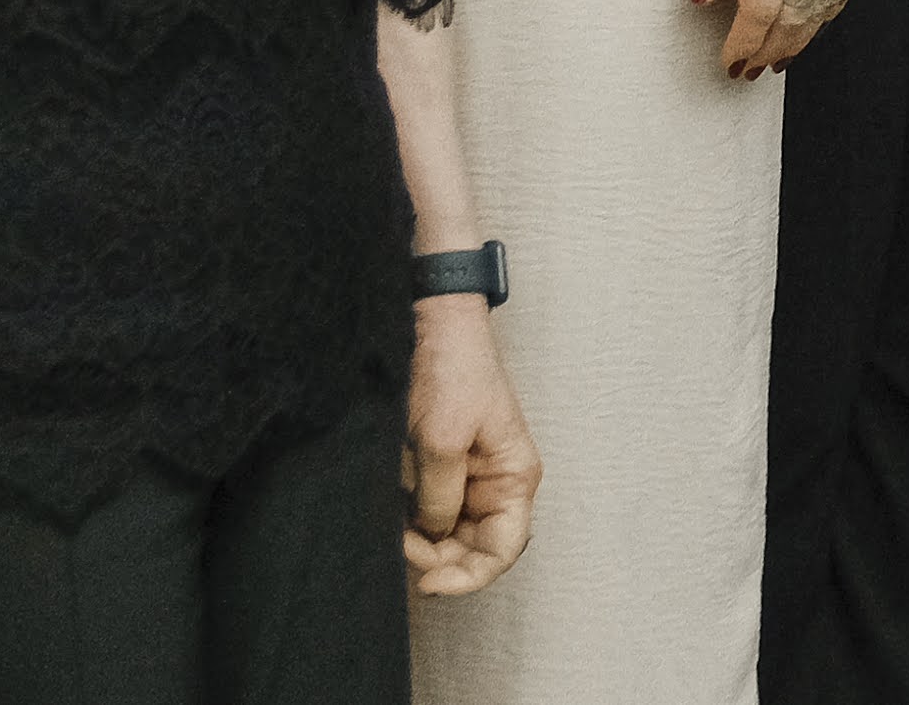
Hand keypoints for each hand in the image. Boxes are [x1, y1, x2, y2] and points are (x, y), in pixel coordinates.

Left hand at [403, 299, 540, 595]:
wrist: (433, 325)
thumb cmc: (454, 369)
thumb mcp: (443, 439)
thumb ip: (440, 497)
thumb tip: (433, 533)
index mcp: (515, 476)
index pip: (503, 549)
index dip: (470, 576)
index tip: (430, 582)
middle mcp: (497, 483)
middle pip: (474, 549)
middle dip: (439, 558)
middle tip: (403, 548)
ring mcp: (470, 477)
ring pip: (449, 535)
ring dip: (422, 540)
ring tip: (394, 526)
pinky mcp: (443, 468)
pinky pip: (431, 511)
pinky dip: (412, 521)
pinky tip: (393, 513)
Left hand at [692, 0, 869, 79]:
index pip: (760, 12)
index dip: (744, 45)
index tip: (731, 62)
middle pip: (794, 20)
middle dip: (770, 51)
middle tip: (751, 68)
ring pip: (823, 10)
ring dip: (799, 39)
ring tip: (777, 54)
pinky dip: (827, 11)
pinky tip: (810, 19)